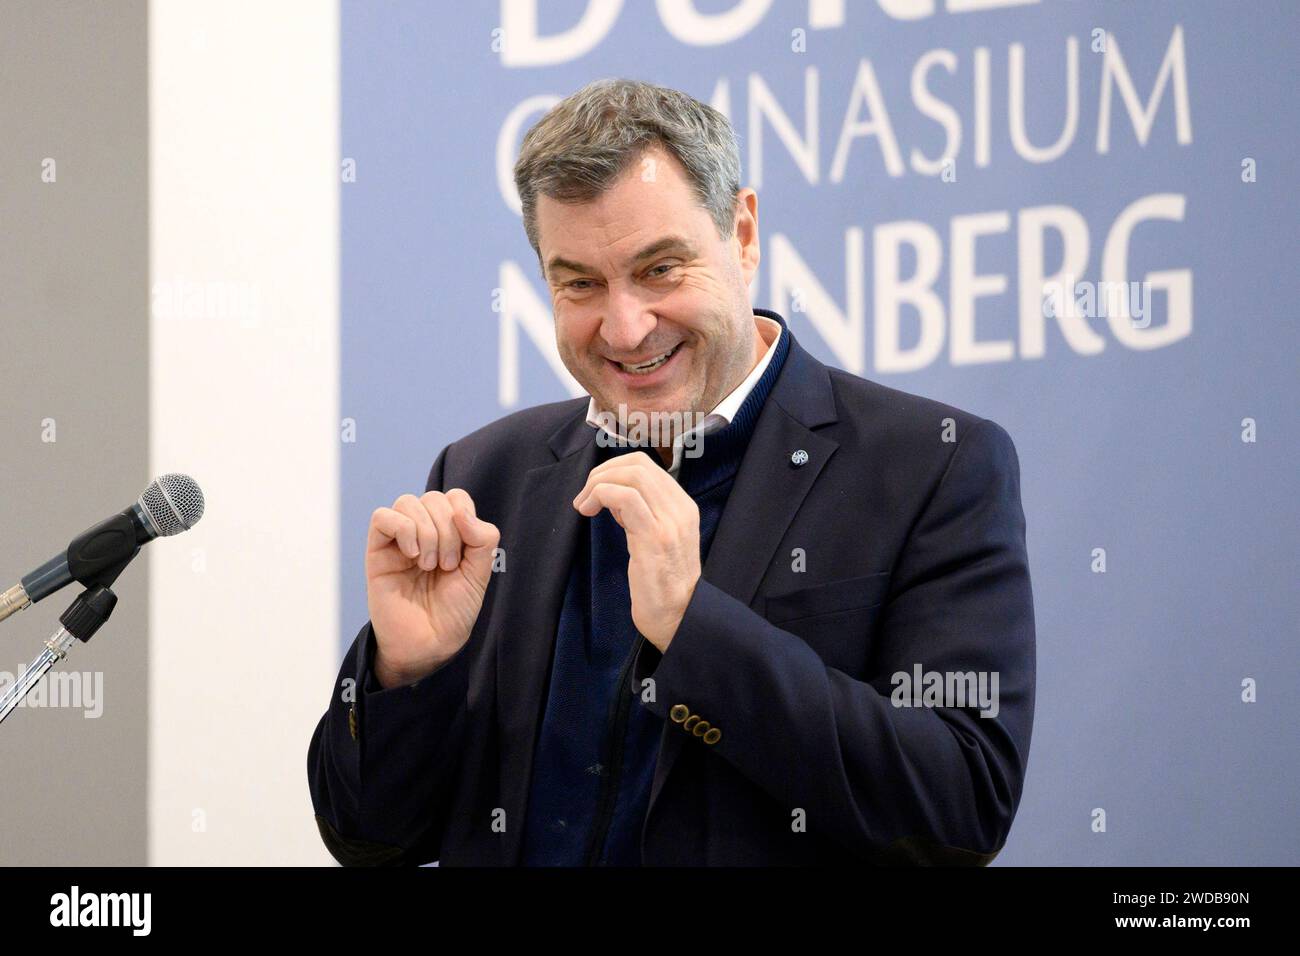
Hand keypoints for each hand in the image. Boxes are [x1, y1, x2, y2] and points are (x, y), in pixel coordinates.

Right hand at [365, 489, 499, 686]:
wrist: (429, 644)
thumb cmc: (453, 611)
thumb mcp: (479, 574)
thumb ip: (482, 539)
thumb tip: (462, 510)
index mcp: (450, 533)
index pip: (455, 498)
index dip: (463, 516)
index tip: (464, 553)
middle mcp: (424, 531)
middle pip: (434, 498)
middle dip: (447, 531)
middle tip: (446, 566)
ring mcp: (399, 539)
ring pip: (408, 502)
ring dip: (426, 533)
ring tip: (429, 565)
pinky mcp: (378, 550)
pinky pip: (382, 517)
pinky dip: (403, 530)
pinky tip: (411, 556)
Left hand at [572, 451, 700, 651]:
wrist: (679, 618)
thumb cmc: (661, 585)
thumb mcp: (655, 540)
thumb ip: (639, 514)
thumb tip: (612, 495)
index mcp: (683, 506)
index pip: (647, 465)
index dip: (614, 469)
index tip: (596, 490)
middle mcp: (681, 508)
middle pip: (638, 464)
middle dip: (602, 472)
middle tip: (584, 496)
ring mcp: (670, 521)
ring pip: (632, 475)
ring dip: (598, 483)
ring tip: (584, 505)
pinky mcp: (654, 537)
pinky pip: (625, 498)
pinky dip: (601, 495)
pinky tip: (590, 511)